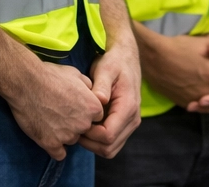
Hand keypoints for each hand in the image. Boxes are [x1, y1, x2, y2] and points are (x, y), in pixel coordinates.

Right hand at [6, 60, 103, 160]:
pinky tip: (48, 137)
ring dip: (64, 134)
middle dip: (75, 123)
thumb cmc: (50, 75)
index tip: (74, 106)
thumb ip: (88, 86)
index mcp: (93, 107)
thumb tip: (91, 92)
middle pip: (84, 130)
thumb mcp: (76, 74)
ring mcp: (67, 135)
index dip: (85, 112)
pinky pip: (59, 154)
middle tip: (60, 112)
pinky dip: (55, 148)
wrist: (26, 83)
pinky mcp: (51, 144)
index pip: (96, 117)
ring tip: (50, 119)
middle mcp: (84, 124)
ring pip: (71, 140)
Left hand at [80, 44, 141, 158]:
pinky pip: (111, 144)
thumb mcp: (106, 68)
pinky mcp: (126, 126)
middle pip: (109, 148)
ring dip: (93, 144)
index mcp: (128, 107)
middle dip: (89, 142)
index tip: (77, 121)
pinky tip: (87, 126)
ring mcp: (130, 124)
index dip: (89, 134)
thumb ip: (102, 85)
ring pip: (110, 149)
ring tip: (80, 127)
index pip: (108, 135)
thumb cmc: (113, 62)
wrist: (126, 59)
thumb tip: (99, 100)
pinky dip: (98, 141)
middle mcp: (133, 119)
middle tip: (75, 127)